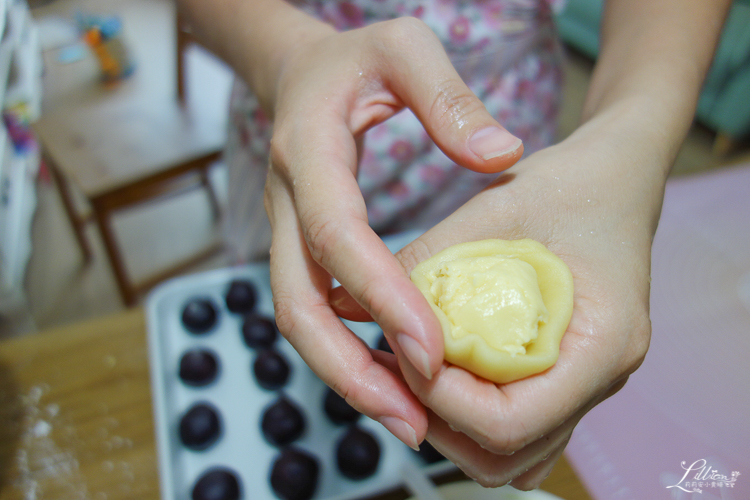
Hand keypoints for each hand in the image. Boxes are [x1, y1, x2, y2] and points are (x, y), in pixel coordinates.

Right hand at [264, 17, 523, 448]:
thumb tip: (501, 156)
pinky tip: (395, 383)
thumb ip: (449, 98)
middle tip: (413, 420)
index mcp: (308, 152)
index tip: (432, 347)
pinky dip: (349, 356)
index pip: (337, 236)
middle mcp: (288, 203)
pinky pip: (317, 314)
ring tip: (410, 422)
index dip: (381, 295)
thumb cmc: (355, 60)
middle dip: (349, 368)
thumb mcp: (404, 49)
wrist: (300, 75)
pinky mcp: (302, 252)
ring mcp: (288, 233)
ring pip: (301, 321)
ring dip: (347, 378)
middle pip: (299, 304)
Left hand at [341, 114, 660, 486]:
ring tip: (412, 367)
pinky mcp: (570, 377)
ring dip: (450, 423)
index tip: (401, 348)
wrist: (619, 176)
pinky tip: (446, 372)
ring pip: (510, 457)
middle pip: (504, 454)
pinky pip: (523, 432)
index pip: (507, 423)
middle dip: (436, 416)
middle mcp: (603, 378)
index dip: (439, 398)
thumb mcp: (493, 210)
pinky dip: (474, 419)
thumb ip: (425, 260)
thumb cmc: (567, 184)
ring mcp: (590, 385)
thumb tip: (347, 303)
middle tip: (396, 361)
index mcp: (601, 342)